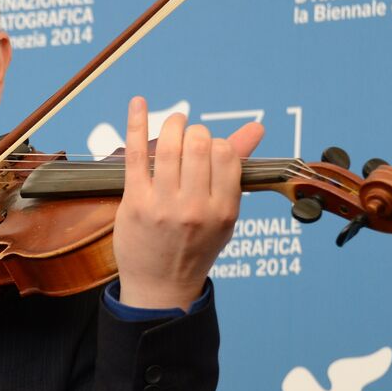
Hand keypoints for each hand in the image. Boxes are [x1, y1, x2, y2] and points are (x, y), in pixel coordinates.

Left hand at [112, 96, 263, 309]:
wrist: (161, 287)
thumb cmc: (195, 246)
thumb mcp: (224, 215)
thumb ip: (237, 169)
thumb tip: (257, 127)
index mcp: (223, 210)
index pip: (225, 154)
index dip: (217, 144)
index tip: (207, 151)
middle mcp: (195, 208)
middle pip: (199, 145)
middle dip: (195, 133)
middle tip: (188, 138)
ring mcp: (163, 206)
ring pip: (170, 147)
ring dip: (171, 125)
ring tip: (173, 124)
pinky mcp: (134, 204)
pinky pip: (135, 155)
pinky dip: (136, 123)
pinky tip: (138, 103)